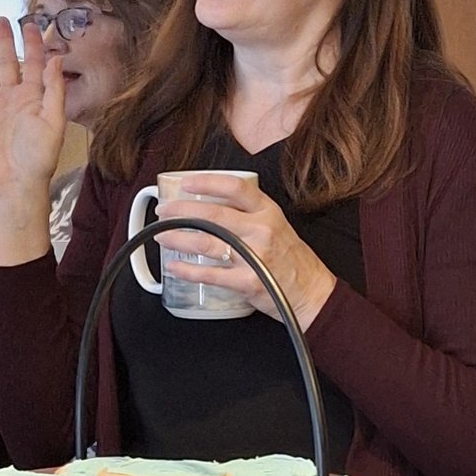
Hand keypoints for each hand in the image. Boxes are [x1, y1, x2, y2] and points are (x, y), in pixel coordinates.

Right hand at [0, 18, 67, 262]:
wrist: (13, 182)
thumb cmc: (37, 158)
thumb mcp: (54, 121)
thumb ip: (54, 89)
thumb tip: (57, 58)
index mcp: (32, 99)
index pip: (33, 64)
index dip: (33, 44)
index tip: (32, 24)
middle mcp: (11, 99)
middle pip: (8, 63)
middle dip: (6, 42)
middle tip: (2, 20)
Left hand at [155, 173, 335, 329]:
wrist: (312, 292)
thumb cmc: (291, 260)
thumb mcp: (276, 225)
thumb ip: (248, 214)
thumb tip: (210, 206)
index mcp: (267, 212)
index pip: (234, 187)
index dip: (206, 182)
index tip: (185, 183)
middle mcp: (261, 230)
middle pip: (213, 215)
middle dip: (180, 211)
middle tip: (164, 212)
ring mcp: (254, 256)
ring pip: (206, 242)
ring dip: (178, 238)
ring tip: (162, 236)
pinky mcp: (248, 281)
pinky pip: (210, 274)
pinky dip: (188, 271)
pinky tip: (175, 267)